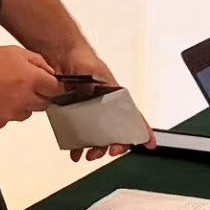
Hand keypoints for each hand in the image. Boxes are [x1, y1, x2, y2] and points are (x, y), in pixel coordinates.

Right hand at [0, 46, 61, 127]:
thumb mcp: (16, 52)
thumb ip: (38, 62)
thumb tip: (51, 73)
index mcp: (32, 79)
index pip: (56, 90)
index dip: (53, 86)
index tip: (49, 86)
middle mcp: (24, 98)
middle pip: (44, 104)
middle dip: (39, 96)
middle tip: (25, 87)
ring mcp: (11, 113)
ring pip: (27, 113)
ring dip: (22, 105)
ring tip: (6, 91)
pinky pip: (9, 119)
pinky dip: (5, 112)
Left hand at [48, 44, 156, 162]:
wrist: (60, 55)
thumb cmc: (82, 58)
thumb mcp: (95, 71)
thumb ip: (101, 84)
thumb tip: (104, 97)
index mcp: (115, 96)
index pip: (133, 116)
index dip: (143, 130)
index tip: (149, 143)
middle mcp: (104, 106)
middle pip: (116, 132)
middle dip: (116, 144)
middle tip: (111, 150)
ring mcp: (90, 112)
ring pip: (99, 136)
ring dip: (96, 148)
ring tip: (90, 154)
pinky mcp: (75, 115)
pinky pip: (79, 134)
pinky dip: (78, 145)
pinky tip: (75, 151)